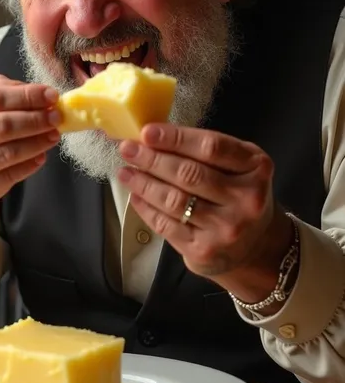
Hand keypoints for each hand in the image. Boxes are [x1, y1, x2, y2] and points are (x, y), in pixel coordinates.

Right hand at [0, 75, 60, 261]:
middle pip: (0, 123)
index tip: (51, 94)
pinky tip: (41, 157)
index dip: (25, 94)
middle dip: (35, 118)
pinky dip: (29, 164)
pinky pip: (9, 176)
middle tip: (57, 116)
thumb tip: (34, 91)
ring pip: (7, 150)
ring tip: (54, 135)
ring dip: (37, 141)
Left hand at [118, 124, 293, 305]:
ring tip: (126, 171)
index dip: (175, 138)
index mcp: (255, 168)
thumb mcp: (239, 165)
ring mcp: (226, 228)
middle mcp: (246, 199)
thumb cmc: (240, 194)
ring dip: (144, 183)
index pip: (210, 148)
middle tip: (128, 149)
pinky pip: (167, 225)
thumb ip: (206, 150)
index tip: (147, 132)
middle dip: (152, 159)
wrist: (256, 246)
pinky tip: (135, 196)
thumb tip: (154, 136)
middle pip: (189, 174)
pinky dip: (146, 208)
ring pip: (174, 200)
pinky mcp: (206, 251)